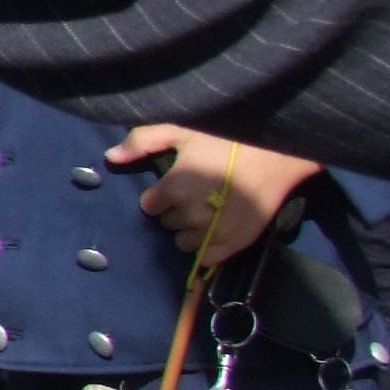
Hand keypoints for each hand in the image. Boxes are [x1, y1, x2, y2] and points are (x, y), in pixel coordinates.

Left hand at [107, 127, 317, 263]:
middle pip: (168, 222)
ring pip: (185, 242)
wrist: (279, 154)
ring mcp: (214, 232)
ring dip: (190, 231)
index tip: (176, 185)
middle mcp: (190, 214)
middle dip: (176, 211)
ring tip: (208, 211)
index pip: (150, 206)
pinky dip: (207, 248)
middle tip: (196, 195)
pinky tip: (215, 231)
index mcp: (174, 187)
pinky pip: (207, 259)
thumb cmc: (227, 138)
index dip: (161, 196)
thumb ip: (143, 141)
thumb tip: (110, 157)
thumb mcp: (182, 130)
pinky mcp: (236, 244)